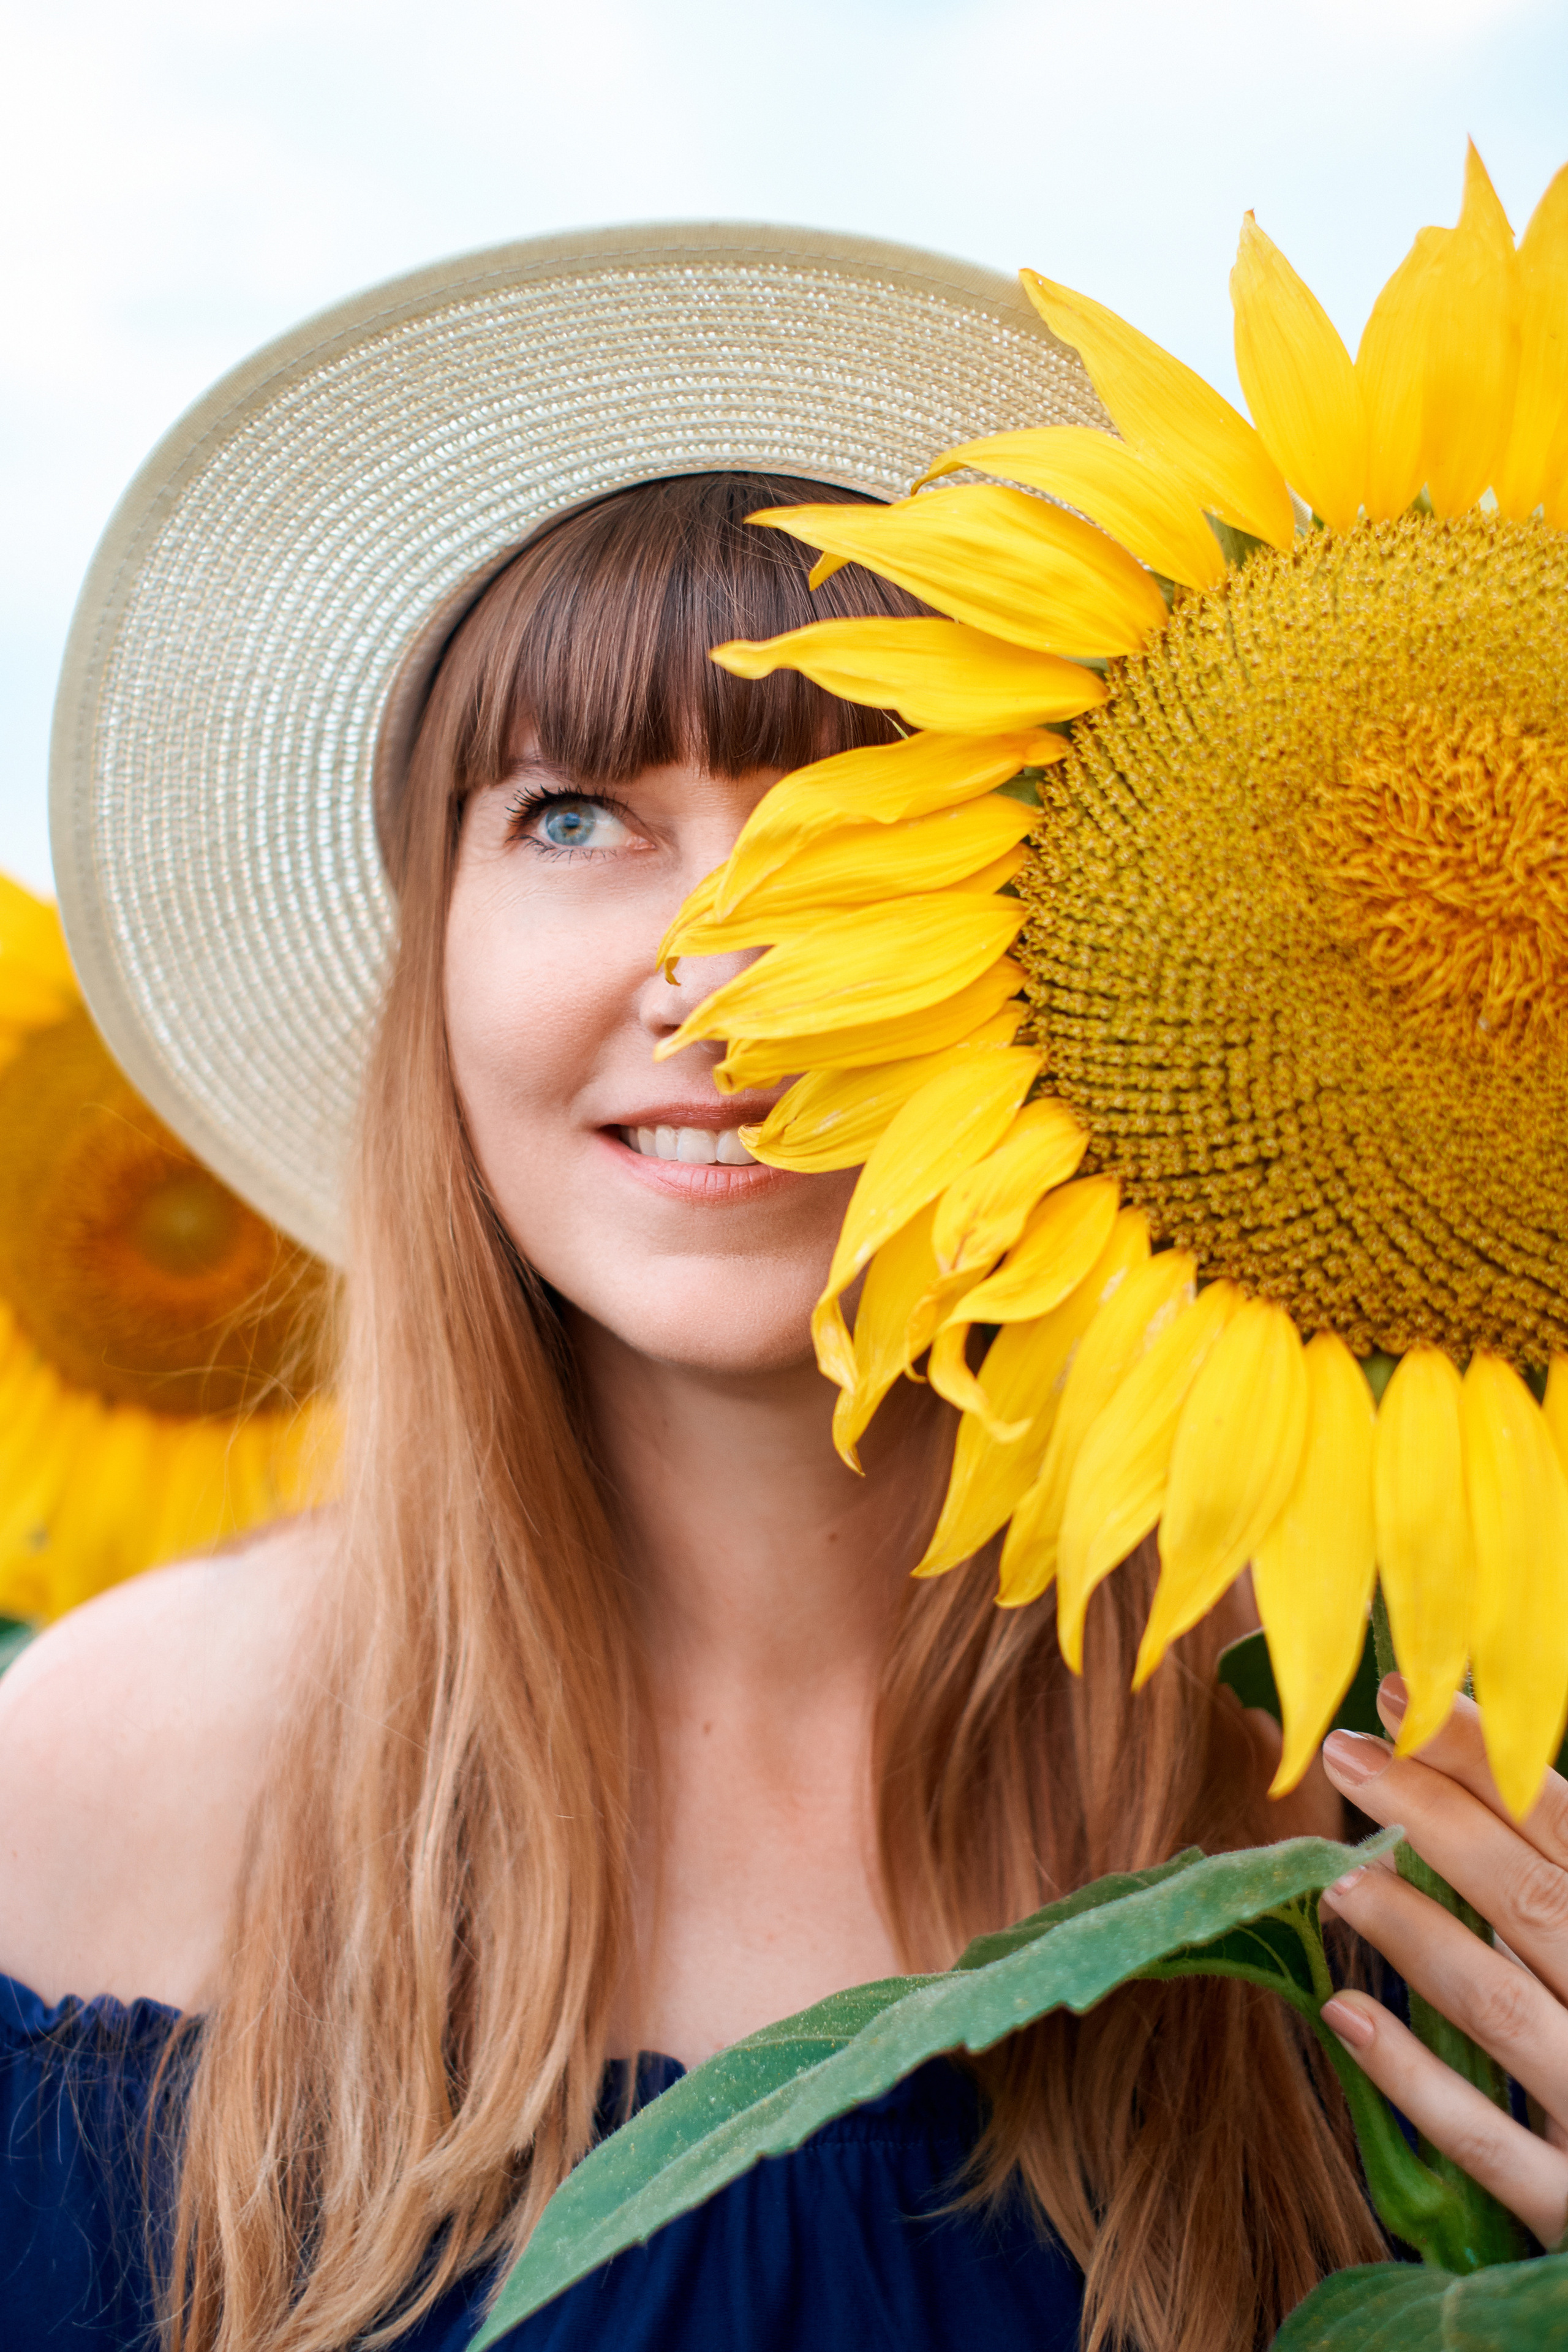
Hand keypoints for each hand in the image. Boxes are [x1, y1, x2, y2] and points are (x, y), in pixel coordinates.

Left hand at [1318, 1676, 1567, 2250]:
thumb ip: (1553, 1882)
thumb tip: (1465, 1780)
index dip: (1488, 1763)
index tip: (1404, 1699)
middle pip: (1533, 1903)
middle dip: (1436, 1819)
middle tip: (1344, 1753)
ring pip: (1501, 2009)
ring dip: (1412, 1934)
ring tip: (1333, 1875)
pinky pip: (1493, 2145)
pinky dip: (1416, 2080)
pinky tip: (1343, 2016)